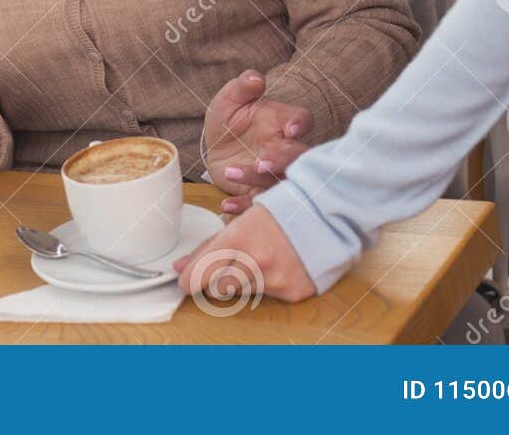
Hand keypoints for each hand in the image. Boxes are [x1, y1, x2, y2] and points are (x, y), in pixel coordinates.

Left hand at [174, 203, 317, 303]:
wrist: (328, 215)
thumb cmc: (282, 211)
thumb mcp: (241, 220)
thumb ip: (209, 246)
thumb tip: (180, 267)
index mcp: (237, 239)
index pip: (198, 274)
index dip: (188, 281)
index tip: (186, 281)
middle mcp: (255, 263)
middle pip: (216, 289)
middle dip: (215, 280)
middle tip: (225, 267)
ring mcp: (274, 280)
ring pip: (241, 293)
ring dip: (242, 281)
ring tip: (257, 260)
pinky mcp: (292, 293)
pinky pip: (267, 296)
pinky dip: (267, 284)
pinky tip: (278, 266)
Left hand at [203, 70, 312, 213]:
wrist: (216, 146)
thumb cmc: (230, 119)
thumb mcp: (229, 99)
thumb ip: (242, 86)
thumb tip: (255, 79)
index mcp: (282, 121)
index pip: (301, 120)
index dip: (300, 124)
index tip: (291, 129)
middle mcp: (284, 148)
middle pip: (297, 156)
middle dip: (283, 160)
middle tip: (263, 162)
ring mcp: (274, 172)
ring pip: (279, 181)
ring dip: (258, 181)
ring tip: (232, 172)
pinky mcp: (259, 192)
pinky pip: (258, 202)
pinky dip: (244, 206)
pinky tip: (226, 204)